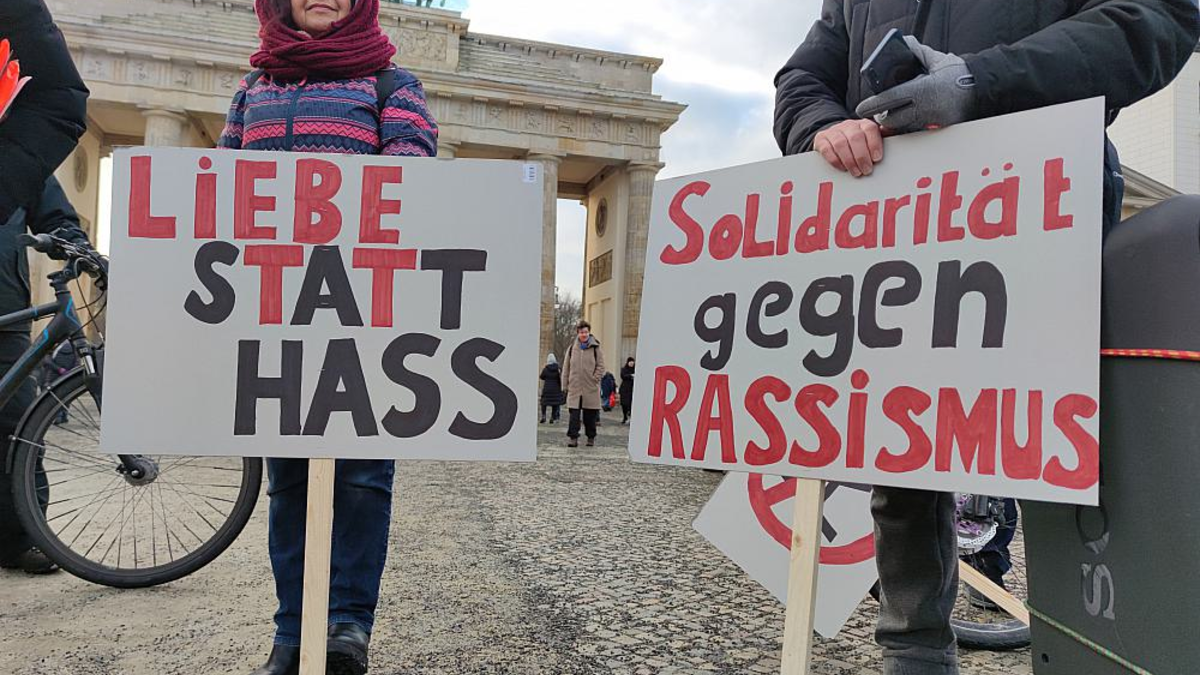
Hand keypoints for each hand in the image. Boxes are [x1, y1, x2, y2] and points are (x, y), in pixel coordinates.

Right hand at [813, 119, 884, 176]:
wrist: (833, 138)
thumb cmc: (857, 143)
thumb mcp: (871, 139)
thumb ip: (882, 137)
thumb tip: (891, 131)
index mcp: (863, 124)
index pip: (870, 129)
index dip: (874, 144)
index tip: (877, 158)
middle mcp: (849, 125)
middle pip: (855, 137)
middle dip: (862, 156)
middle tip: (866, 170)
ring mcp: (834, 131)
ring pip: (840, 143)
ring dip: (849, 160)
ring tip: (856, 172)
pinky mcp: (821, 139)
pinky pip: (827, 149)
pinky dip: (835, 160)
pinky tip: (842, 168)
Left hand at [856, 36, 976, 133]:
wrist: (983, 89)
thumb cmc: (960, 74)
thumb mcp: (937, 59)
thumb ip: (918, 52)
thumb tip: (904, 43)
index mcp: (923, 90)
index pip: (890, 100)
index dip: (872, 105)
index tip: (861, 109)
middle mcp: (926, 109)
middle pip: (893, 120)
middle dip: (883, 118)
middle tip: (878, 114)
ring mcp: (933, 122)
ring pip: (904, 128)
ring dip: (897, 123)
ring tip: (892, 117)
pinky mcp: (938, 129)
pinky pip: (917, 131)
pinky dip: (910, 127)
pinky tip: (909, 121)